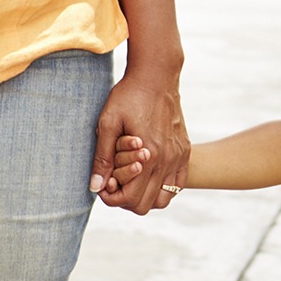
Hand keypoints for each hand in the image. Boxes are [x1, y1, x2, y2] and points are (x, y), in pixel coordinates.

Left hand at [91, 70, 189, 214]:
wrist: (157, 75)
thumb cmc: (129, 96)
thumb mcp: (108, 124)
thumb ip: (103, 158)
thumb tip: (95, 187)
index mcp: (148, 156)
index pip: (130, 199)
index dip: (111, 198)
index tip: (103, 184)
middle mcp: (167, 160)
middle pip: (146, 205)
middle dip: (126, 200)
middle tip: (114, 183)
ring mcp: (178, 156)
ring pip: (164, 199)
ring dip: (145, 196)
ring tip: (131, 180)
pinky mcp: (184, 150)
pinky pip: (178, 184)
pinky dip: (163, 187)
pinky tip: (149, 175)